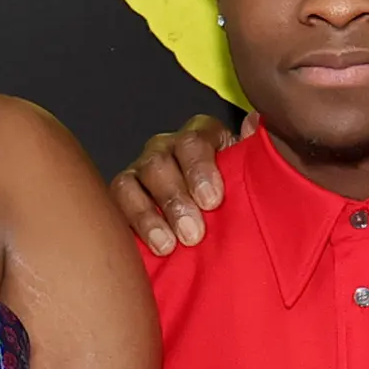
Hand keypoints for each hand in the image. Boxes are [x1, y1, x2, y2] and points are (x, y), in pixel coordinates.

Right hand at [114, 113, 239, 252]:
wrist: (216, 223)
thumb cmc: (235, 197)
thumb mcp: (250, 174)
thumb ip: (252, 151)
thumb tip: (254, 121)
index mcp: (199, 137)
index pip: (193, 142)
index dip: (200, 170)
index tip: (212, 201)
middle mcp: (165, 149)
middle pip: (159, 162)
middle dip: (175, 200)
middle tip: (193, 234)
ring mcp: (139, 172)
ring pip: (130, 182)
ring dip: (148, 216)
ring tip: (167, 246)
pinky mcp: (122, 198)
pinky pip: (114, 204)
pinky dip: (130, 224)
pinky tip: (147, 247)